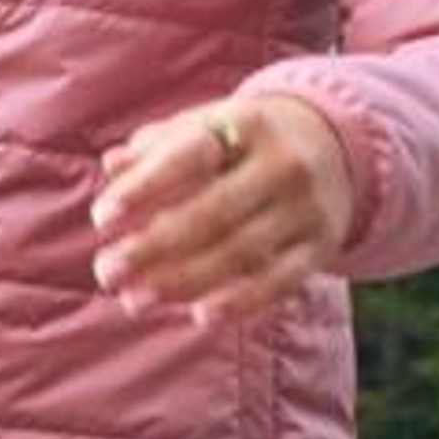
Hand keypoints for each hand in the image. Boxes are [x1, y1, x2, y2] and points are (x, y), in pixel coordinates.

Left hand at [90, 92, 356, 323]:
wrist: (336, 145)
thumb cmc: (242, 141)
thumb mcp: (204, 127)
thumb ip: (156, 147)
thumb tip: (112, 165)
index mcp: (246, 122)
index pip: (188, 156)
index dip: (143, 189)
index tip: (102, 219)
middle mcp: (282, 163)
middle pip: (212, 213)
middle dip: (153, 248)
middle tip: (106, 273)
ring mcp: (306, 207)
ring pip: (240, 252)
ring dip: (182, 282)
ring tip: (133, 300)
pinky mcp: (323, 245)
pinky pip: (280, 280)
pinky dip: (241, 302)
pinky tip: (199, 316)